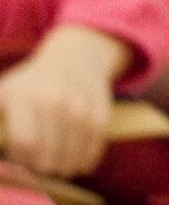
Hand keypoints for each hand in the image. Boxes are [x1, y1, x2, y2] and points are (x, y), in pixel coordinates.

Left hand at [0, 25, 127, 178]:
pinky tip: (78, 162)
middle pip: (47, 155)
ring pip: (71, 156)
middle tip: (39, 167)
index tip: (20, 159)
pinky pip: (93, 147)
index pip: (23, 142)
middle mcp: (54, 100)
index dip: (20, 159)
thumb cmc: (31, 83)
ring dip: (64, 168)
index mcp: (24, 96)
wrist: (76, 57)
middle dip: (41, 169)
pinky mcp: (101, 111)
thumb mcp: (5, 92)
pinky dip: (86, 161)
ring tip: (57, 167)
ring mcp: (81, 106)